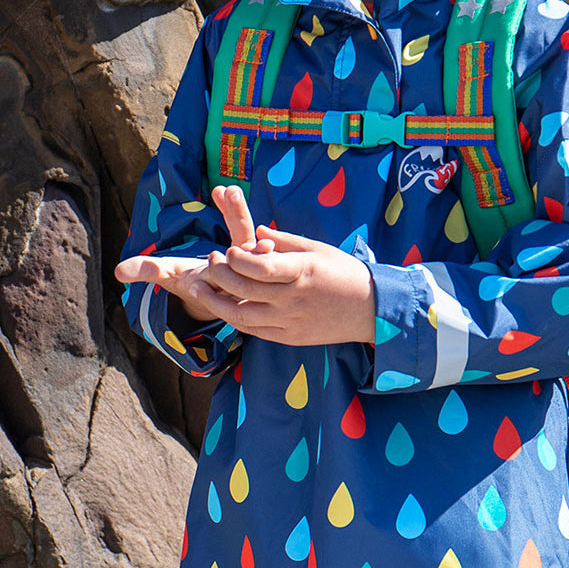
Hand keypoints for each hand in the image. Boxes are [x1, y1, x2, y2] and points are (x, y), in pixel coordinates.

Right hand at [114, 185, 263, 323]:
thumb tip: (119, 272)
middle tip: (231, 193)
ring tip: (229, 190)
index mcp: (216, 285)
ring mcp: (247, 260)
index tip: (212, 254)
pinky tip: (226, 192)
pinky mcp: (252, 248)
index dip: (221, 267)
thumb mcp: (169, 277)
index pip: (221, 278)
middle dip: (237, 222)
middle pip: (243, 252)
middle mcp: (237, 273)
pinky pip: (250, 228)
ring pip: (248, 237)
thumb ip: (147, 272)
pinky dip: (238, 211)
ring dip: (238, 212)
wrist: (215, 291)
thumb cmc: (191, 283)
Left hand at [192, 218, 376, 346]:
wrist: (370, 310)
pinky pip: (253, 330)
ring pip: (241, 315)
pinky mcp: (289, 337)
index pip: (258, 267)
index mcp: (301, 272)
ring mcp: (290, 321)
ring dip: (214, 301)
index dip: (236, 258)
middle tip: (210, 260)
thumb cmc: (345, 273)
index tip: (228, 249)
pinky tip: (222, 307)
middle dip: (219, 274)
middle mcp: (293, 299)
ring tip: (198, 288)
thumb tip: (255, 230)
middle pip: (243, 289)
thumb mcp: (318, 249)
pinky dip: (233, 319)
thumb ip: (284, 240)